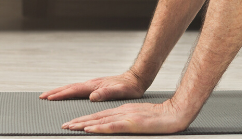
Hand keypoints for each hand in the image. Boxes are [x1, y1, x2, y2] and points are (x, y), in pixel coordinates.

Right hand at [39, 71, 145, 101]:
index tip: (48, 98)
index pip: (73, 90)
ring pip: (72, 87)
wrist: (136, 79)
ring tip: (49, 95)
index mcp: (94, 86)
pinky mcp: (95, 86)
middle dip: (55, 92)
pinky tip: (67, 94)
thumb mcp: (120, 92)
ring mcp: (93, 84)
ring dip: (60, 91)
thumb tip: (92, 96)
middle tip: (42, 96)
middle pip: (69, 87)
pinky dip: (68, 91)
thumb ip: (107, 94)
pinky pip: (77, 89)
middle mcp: (91, 84)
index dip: (60, 95)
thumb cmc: (130, 87)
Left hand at [62, 98, 193, 133]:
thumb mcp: (142, 120)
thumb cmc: (163, 118)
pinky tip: (89, 129)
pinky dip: (99, 127)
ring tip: (70, 127)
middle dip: (79, 121)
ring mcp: (127, 117)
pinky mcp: (132, 122)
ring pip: (101, 120)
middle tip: (64, 126)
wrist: (177, 113)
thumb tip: (116, 127)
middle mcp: (123, 112)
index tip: (73, 123)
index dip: (85, 119)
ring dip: (84, 124)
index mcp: (124, 111)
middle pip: (97, 117)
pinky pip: (112, 126)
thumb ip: (128, 123)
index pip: (101, 116)